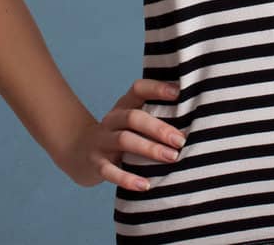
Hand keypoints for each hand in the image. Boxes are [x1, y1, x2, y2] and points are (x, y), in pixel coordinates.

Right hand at [58, 77, 186, 190]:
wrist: (78, 152)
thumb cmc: (119, 134)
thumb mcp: (132, 121)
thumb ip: (155, 115)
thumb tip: (195, 117)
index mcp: (124, 105)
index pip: (138, 89)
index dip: (157, 88)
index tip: (179, 93)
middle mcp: (111, 119)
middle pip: (134, 118)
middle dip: (159, 128)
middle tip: (181, 140)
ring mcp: (101, 141)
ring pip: (124, 140)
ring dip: (150, 149)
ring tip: (172, 158)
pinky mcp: (94, 163)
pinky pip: (109, 171)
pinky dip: (127, 178)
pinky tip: (145, 185)